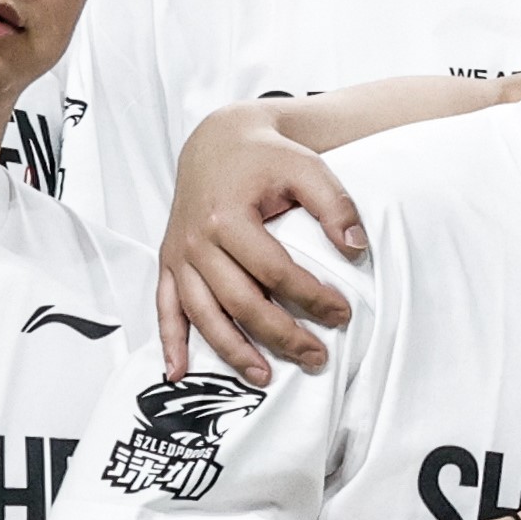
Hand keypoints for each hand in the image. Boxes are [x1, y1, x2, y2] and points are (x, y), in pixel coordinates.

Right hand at [162, 109, 370, 381]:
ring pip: (202, 314)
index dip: (311, 296)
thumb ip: (335, 206)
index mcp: (227, 217)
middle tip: (317, 357)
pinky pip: (164, 307)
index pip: (274, 270)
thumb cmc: (265, 158)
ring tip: (264, 378)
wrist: (217, 141)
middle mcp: (195, 240)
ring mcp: (178, 254)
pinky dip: (169, 341)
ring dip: (231, 350)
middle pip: (239, 301)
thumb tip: (355, 250)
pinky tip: (178, 372)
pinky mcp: (167, 261)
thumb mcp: (307, 168)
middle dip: (280, 334)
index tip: (342, 313)